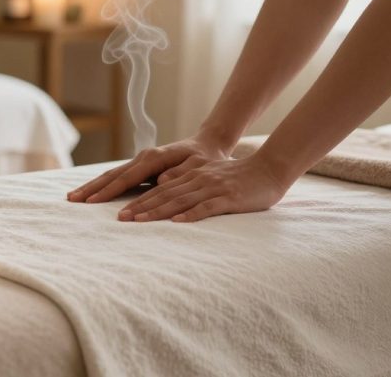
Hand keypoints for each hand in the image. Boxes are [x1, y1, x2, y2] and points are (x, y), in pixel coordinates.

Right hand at [67, 133, 231, 203]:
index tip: (93, 201)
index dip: (110, 191)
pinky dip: (102, 185)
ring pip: (111, 175)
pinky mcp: (140, 167)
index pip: (127, 178)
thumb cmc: (205, 158)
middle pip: (112, 174)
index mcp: (155, 158)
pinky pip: (117, 177)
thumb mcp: (199, 165)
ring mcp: (140, 162)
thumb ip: (181, 172)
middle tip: (72, 199)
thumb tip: (163, 181)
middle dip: (92, 188)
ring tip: (73, 197)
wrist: (207, 145)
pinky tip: (91, 193)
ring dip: (92, 186)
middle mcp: (143, 158)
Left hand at [117, 155, 290, 221]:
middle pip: (164, 194)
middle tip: (120, 218)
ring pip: (180, 200)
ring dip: (158, 211)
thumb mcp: (210, 176)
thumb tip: (166, 191)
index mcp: (192, 175)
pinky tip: (176, 222)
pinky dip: (190, 214)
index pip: (160, 188)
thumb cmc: (240, 178)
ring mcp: (213, 187)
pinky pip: (207, 207)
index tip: (121, 211)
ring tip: (139, 221)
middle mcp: (198, 179)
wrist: (271, 169)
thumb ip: (189, 183)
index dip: (140, 199)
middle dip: (141, 206)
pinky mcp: (229, 197)